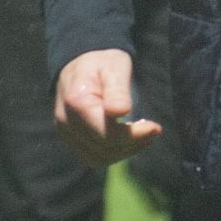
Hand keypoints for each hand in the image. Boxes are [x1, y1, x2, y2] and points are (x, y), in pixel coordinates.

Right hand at [54, 49, 161, 166]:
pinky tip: (129, 140)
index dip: (133, 136)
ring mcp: (65, 133)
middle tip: (154, 130)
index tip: (155, 127)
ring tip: (144, 135)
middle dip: (132, 143)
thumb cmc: (102, 62)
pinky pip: (93, 157)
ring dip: (125, 151)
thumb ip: (117, 90)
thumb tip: (121, 113)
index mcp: (76, 101)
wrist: (81, 64)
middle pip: (103, 148)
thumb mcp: (114, 67)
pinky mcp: (71, 140)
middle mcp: (65, 121)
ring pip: (98, 157)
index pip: (106, 134)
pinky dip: (114, 153)